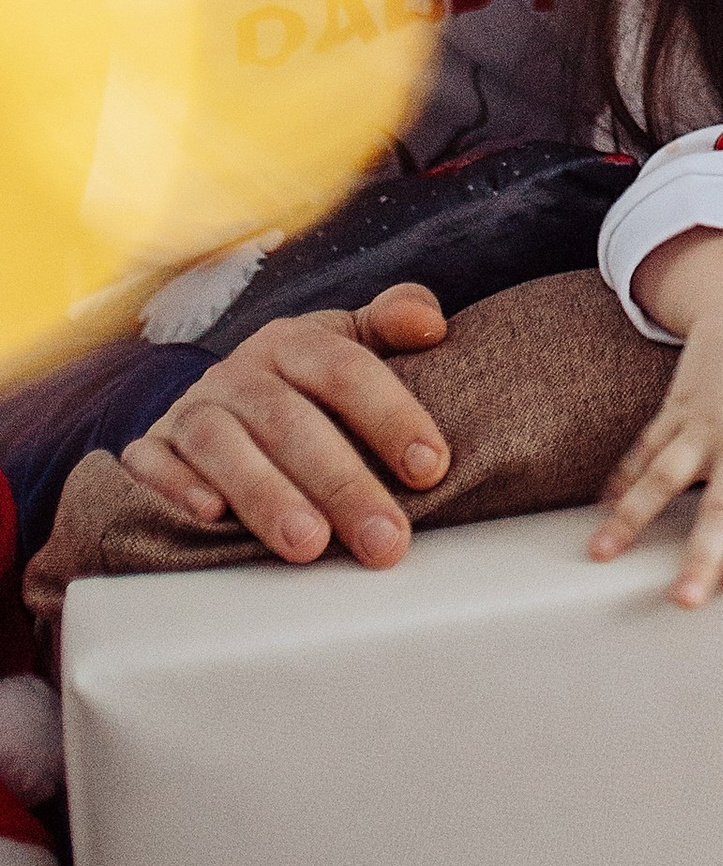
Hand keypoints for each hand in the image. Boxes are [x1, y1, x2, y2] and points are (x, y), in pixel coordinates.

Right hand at [119, 283, 452, 566]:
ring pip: (222, 446)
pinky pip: (153, 465)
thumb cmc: (306, 383)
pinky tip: (211, 519)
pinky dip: (178, 488)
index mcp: (293, 342)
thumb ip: (396, 320)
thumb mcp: (351, 342)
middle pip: (290, 422)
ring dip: (265, 495)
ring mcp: (189, 411)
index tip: (430, 469)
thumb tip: (430, 324)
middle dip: (341, 484)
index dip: (390, 416)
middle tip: (384, 540)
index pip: (344, 370)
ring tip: (309, 545)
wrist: (219, 400)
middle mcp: (238, 373)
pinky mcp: (149, 450)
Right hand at [587, 236, 722, 606]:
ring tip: (601, 553)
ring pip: (663, 478)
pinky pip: (645, 448)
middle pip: (720, 507)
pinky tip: (600, 508)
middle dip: (700, 556)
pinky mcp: (676, 407)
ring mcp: (703, 423)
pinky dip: (622, 477)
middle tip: (682, 599)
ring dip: (631, 519)